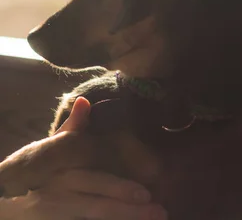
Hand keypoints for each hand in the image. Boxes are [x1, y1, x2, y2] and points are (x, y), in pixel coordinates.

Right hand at [0, 98, 166, 219]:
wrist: (0, 200)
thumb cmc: (27, 172)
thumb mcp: (44, 148)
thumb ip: (71, 129)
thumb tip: (85, 100)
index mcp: (62, 160)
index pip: (96, 165)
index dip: (120, 181)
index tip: (149, 183)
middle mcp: (61, 182)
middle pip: (99, 192)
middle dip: (129, 200)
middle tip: (158, 207)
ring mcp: (58, 205)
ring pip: (96, 211)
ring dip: (124, 216)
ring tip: (154, 216)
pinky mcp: (57, 219)